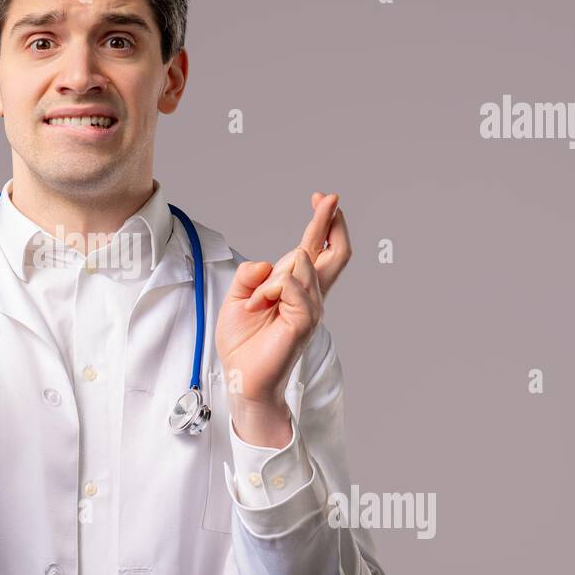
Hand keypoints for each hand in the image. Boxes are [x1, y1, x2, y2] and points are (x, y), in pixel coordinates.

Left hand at [215, 192, 350, 408]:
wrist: (241, 376)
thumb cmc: (242, 342)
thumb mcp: (238, 298)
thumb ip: (251, 275)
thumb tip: (267, 264)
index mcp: (295, 288)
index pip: (316, 249)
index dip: (322, 222)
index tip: (323, 197)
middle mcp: (309, 296)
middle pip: (336, 253)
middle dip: (331, 221)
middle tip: (328, 198)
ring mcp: (310, 309)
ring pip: (300, 264)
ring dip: (271, 277)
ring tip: (257, 302)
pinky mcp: (304, 322)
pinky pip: (292, 286)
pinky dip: (272, 288)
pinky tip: (262, 303)